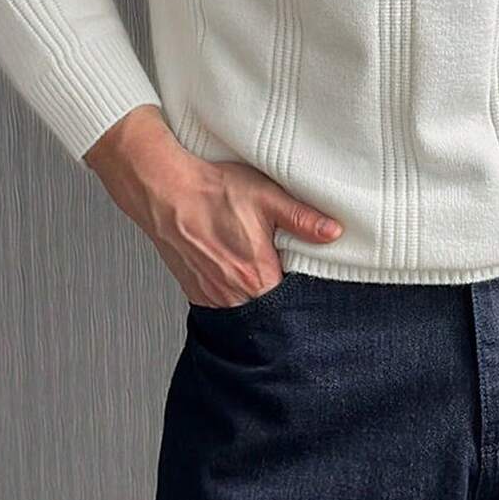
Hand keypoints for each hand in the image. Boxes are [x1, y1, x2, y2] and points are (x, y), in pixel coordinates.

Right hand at [83, 106, 343, 307]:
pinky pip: (224, 304)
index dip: (303, 289)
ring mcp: (212, 298)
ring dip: (255, 294)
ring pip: (246, 308)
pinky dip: (233, 292)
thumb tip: (334, 233)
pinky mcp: (196, 294)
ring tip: (255, 265)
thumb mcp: (267, 198)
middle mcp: (234, 296)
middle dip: (279, 291)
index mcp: (258, 277)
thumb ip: (303, 219)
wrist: (165, 191)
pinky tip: (234, 269)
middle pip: (270, 307)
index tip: (305, 274)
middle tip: (279, 265)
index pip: (294, 300)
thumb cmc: (213, 192)